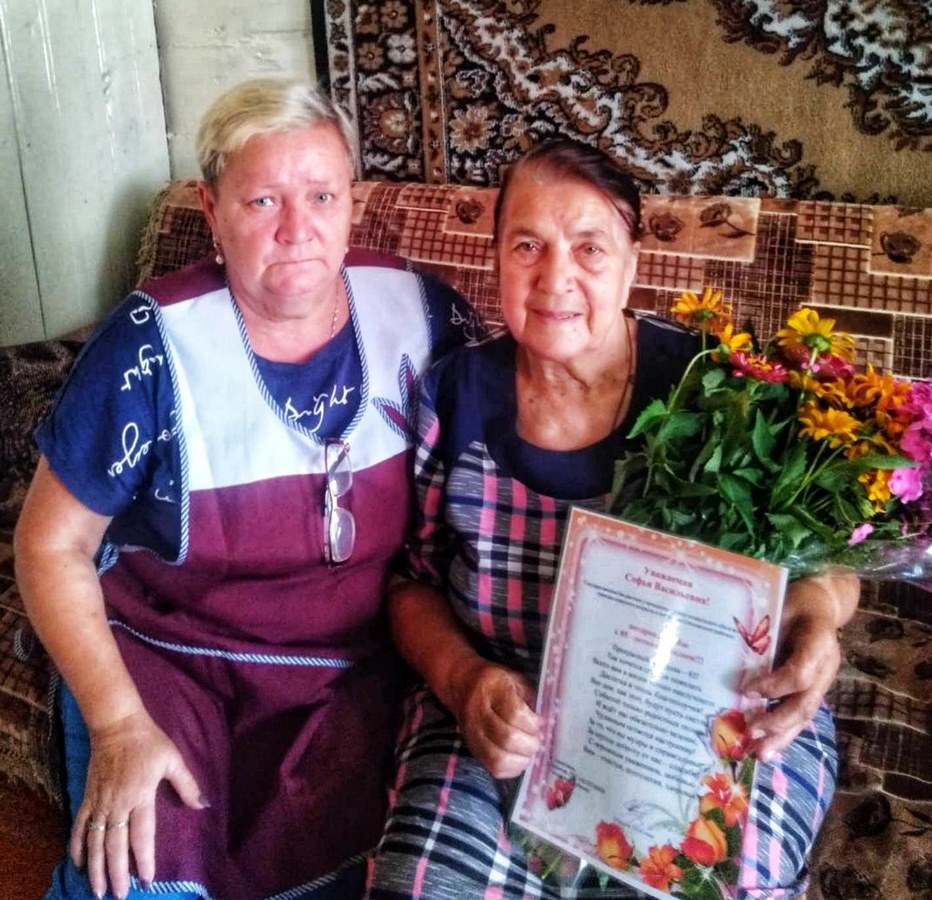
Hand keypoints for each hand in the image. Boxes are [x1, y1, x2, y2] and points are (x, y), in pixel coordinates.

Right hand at [70, 710, 205, 898]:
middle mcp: (118, 804)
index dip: (144, 859)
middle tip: (120, 896)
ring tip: (97, 891)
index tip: (146, 880)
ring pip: (95, 842)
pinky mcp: (88, 797)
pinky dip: (78, 846)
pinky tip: (78, 864)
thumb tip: (203, 805)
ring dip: (96, 868)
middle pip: (115, 846)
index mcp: (141, 796)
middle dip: (117, 874)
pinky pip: (80, 826)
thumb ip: (187, 784)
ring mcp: (100, 802)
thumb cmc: (149, 742)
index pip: (142, 835)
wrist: (117, 725)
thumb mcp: (173, 759)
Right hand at [447, 658, 541, 778]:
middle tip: (537, 739)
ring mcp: (472, 733)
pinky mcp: (472, 748)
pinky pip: (492, 768)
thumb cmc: (495, 682)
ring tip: (529, 751)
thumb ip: (530, 698)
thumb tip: (548, 722)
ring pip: (498, 758)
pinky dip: (511, 769)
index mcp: (492, 688)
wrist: (461, 684)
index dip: (532, 723)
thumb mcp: (515, 679)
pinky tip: (518, 758)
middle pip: (507, 738)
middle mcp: (478, 711)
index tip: (540, 722)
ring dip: (521, 760)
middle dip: (530, 744)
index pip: (514, 713)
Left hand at [741, 574, 855, 760]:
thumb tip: (729, 658)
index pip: (801, 671)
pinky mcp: (814, 688)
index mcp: (819, 639)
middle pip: (806, 701)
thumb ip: (761, 632)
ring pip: (805, 714)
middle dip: (778, 721)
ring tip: (760, 754)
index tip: (746, 689)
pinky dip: (784, 731)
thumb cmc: (793, 600)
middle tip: (751, 732)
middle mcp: (826, 665)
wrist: (819, 603)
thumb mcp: (778, 606)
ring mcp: (823, 680)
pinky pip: (800, 712)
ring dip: (782, 736)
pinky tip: (767, 747)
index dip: (775, 684)